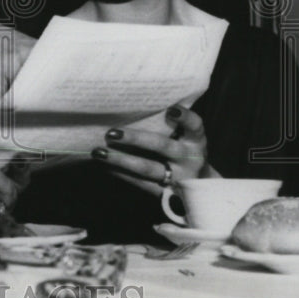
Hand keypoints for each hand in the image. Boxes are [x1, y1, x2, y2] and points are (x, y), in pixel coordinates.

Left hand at [90, 104, 212, 191]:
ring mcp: (178, 178)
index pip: (194, 126)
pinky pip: (140, 183)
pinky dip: (121, 173)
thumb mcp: (186, 138)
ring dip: (120, 159)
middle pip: (162, 146)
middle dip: (136, 139)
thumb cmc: (184, 150)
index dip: (185, 118)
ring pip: (147, 168)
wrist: (200, 189)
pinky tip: (104, 166)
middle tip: (111, 132)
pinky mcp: (166, 194)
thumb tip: (130, 104)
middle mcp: (188, 159)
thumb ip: (169, 125)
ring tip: (98, 152)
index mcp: (196, 141)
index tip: (170, 110)